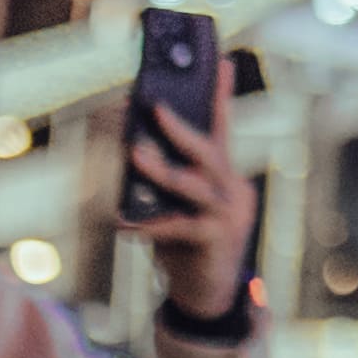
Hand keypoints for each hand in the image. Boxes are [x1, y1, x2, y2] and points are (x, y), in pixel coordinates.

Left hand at [129, 73, 258, 322]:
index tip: (223, 61)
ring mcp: (229, 216)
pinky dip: (148, 224)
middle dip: (181, 127)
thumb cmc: (186, 244)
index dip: (223, 95)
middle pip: (211, 150)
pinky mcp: (217, 241)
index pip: (223, 128)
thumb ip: (165, 180)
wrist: (207, 295)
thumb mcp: (177, 206)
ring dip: (161, 168)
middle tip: (155, 106)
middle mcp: (233, 191)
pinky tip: (124, 225)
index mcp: (226, 176)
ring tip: (134, 152)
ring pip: (194, 184)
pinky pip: (179, 226)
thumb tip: (133, 147)